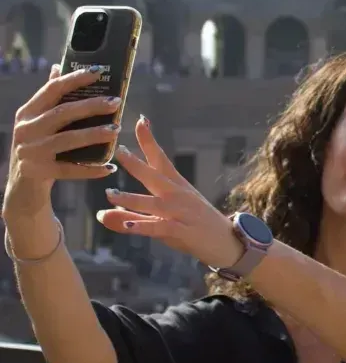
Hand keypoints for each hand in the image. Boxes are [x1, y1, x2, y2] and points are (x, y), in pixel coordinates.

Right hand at [3, 64, 120, 222]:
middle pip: (62, 113)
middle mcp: (26, 130)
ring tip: (116, 129)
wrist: (21, 189)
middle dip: (91, 106)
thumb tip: (59, 67)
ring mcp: (31, 152)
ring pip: (67, 140)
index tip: (99, 71)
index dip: (76, 79)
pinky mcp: (39, 173)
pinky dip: (91, 169)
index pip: (52, 89)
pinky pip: (70, 170)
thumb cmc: (37, 149)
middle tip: (116, 103)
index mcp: (27, 113)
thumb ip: (48, 98)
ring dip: (94, 134)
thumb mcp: (36, 122)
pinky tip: (110, 167)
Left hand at [96, 116, 239, 267]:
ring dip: (130, 199)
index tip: (140, 120)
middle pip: (155, 176)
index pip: (160, 159)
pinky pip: (158, 228)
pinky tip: (126, 225)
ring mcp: (180, 213)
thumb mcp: (164, 217)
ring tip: (110, 194)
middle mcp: (178, 195)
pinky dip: (142, 226)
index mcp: (176, 185)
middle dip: (136, 164)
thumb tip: (101, 214)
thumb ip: (132, 214)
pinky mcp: (181, 231)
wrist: (226, 242)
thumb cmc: (194, 225)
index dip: (149, 140)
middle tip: (119, 151)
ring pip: (152, 203)